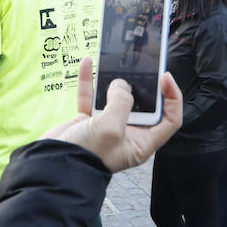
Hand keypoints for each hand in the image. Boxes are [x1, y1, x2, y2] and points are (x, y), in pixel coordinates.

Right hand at [44, 58, 181, 173]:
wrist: (54, 166)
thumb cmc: (87, 155)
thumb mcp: (111, 127)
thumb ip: (121, 102)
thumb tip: (121, 84)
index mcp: (142, 142)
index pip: (170, 118)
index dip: (172, 98)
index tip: (165, 77)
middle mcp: (128, 133)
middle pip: (143, 104)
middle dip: (142, 83)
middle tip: (140, 64)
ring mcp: (107, 126)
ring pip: (115, 97)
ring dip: (114, 79)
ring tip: (116, 60)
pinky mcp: (88, 120)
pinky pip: (92, 97)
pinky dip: (90, 81)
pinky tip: (88, 64)